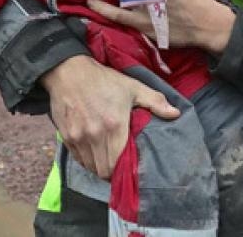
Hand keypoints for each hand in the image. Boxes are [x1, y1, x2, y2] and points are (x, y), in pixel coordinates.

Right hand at [41, 55, 179, 178]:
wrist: (69, 71)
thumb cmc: (103, 80)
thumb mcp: (132, 87)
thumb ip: (155, 101)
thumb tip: (176, 113)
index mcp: (114, 125)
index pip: (118, 164)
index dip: (125, 169)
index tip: (130, 166)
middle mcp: (95, 135)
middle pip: (104, 170)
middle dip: (113, 172)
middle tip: (120, 165)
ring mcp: (78, 137)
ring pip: (90, 167)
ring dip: (99, 166)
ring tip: (107, 158)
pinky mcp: (66, 137)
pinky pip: (78, 159)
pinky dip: (86, 160)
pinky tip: (93, 151)